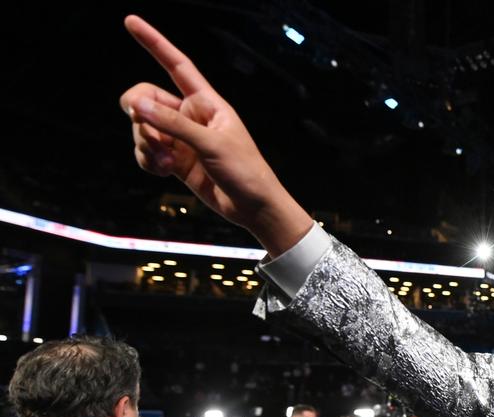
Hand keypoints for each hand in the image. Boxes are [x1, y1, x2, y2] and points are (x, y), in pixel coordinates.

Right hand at [120, 16, 312, 252]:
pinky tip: (163, 173)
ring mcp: (179, 137)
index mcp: (206, 102)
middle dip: (140, 117)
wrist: (252, 207)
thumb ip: (172, 124)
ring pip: (142, 128)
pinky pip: (144, 151)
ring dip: (146, 145)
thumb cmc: (244, 170)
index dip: (154, 43)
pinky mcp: (173, 159)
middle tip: (152, 136)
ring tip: (167, 164)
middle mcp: (189, 115)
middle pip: (144, 98)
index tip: (130, 21)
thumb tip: (136, 105)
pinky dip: (147, 161)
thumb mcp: (211, 144)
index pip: (176, 65)